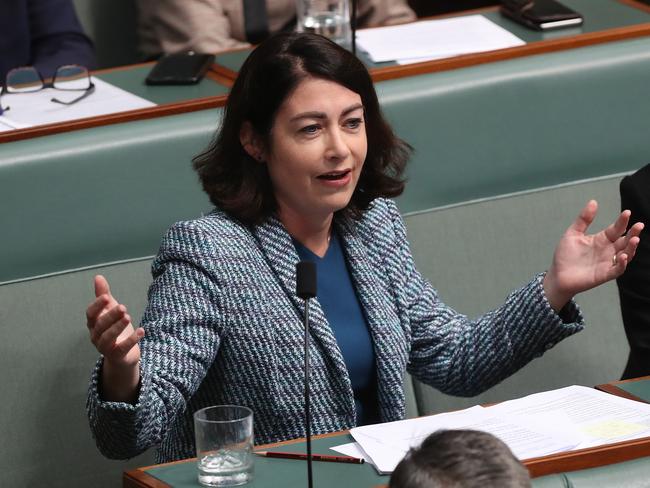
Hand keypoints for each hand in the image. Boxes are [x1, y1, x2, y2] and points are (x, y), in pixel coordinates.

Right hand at [86, 275, 143, 401]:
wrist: (123, 354)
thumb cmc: (114, 329)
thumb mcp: (110, 310)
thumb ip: (103, 295)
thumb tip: (98, 277)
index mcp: (93, 323)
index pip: (90, 314)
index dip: (97, 306)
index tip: (107, 297)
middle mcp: (96, 336)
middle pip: (100, 325)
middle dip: (110, 316)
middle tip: (123, 307)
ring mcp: (105, 347)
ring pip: (107, 338)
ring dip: (117, 327)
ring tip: (128, 317)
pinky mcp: (117, 355)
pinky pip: (122, 348)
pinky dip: (131, 340)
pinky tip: (142, 331)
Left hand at [543, 200, 643, 311]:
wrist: (558, 275)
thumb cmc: (565, 255)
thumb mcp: (573, 234)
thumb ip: (584, 219)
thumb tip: (594, 201)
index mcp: (602, 239)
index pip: (616, 229)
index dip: (622, 221)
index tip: (627, 212)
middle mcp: (608, 250)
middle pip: (625, 241)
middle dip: (633, 233)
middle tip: (639, 225)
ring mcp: (608, 262)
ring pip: (626, 254)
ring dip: (631, 247)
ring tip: (634, 239)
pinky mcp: (604, 274)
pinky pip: (618, 270)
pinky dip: (622, 263)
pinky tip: (623, 256)